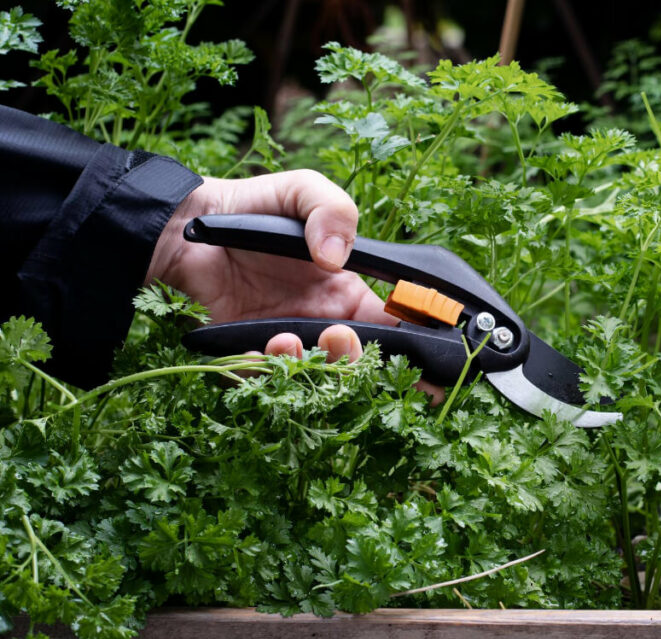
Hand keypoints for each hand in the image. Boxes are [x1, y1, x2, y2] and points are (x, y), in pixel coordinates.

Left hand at [147, 170, 439, 399]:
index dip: (414, 347)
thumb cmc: (254, 205)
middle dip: (354, 360)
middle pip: (357, 361)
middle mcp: (322, 321)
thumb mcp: (303, 190)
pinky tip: (259, 349)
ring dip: (309, 368)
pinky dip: (267, 372)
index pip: (392, 327)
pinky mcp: (249, 350)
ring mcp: (287, 338)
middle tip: (335, 336)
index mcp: (347, 291)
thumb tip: (335, 258)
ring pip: (315, 376)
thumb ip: (334, 210)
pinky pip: (265, 378)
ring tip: (283, 340)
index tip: (425, 359)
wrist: (188, 223)